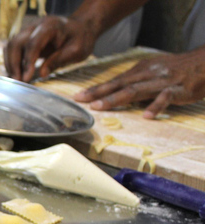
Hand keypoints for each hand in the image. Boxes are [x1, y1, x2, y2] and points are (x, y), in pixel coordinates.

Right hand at [4, 16, 98, 82]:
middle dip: (14, 64)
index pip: (33, 43)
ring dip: (10, 63)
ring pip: (10, 45)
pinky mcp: (25, 38)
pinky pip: (12, 48)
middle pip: (16, 43)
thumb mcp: (76, 50)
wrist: (79, 29)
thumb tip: (41, 73)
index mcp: (50, 26)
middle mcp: (35, 26)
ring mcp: (28, 31)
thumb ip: (58, 60)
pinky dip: (11, 61)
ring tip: (16, 79)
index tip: (26, 78)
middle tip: (17, 81)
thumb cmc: (80, 38)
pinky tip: (16, 73)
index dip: (27, 62)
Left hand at [74, 48, 204, 117]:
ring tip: (100, 107)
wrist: (204, 62)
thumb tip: (114, 94)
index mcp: (139, 70)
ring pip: (135, 90)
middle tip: (82, 101)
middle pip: (119, 84)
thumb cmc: (176, 70)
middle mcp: (147, 74)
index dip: (95, 89)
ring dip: (116, 99)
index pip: (113, 81)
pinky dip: (155, 106)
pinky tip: (146, 116)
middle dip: (99, 93)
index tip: (78, 97)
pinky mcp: (177, 89)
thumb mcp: (151, 72)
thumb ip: (134, 83)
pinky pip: (165, 98)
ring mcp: (161, 82)